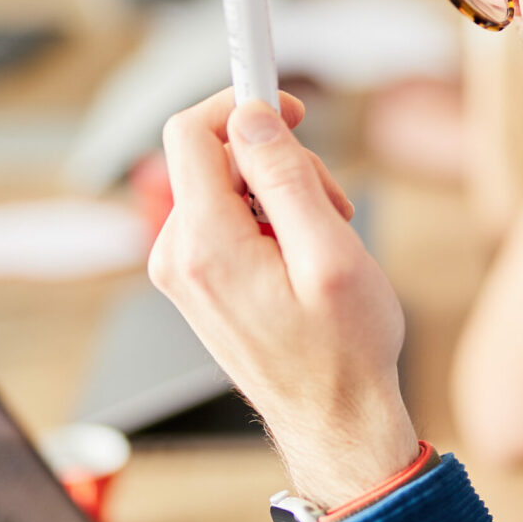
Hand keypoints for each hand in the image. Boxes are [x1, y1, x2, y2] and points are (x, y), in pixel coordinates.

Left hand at [149, 88, 419, 508]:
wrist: (334, 418)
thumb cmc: (344, 349)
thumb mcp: (331, 254)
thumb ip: (286, 178)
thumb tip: (251, 120)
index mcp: (205, 246)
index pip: (191, 133)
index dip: (240, 103)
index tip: (286, 105)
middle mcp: (178, 256)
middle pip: (213, 157)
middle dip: (275, 160)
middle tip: (331, 199)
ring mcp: (184, 272)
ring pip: (224, 187)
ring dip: (278, 192)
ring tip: (324, 236)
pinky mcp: (198, 282)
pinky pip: (225, 219)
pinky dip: (267, 219)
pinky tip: (303, 253)